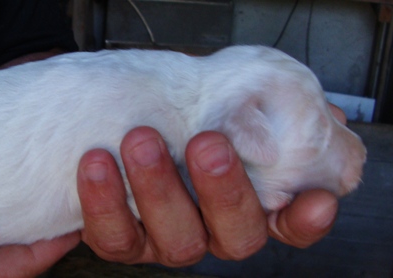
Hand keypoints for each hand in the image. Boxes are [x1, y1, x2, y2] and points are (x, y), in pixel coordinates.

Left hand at [77, 105, 345, 265]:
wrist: (117, 119)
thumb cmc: (177, 115)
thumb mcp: (223, 105)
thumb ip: (261, 108)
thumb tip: (320, 111)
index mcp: (245, 203)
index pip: (287, 224)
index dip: (304, 220)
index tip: (316, 200)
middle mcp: (211, 229)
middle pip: (235, 235)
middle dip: (225, 191)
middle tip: (207, 143)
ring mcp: (166, 238)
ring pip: (175, 238)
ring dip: (158, 189)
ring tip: (141, 140)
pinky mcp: (120, 240)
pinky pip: (113, 235)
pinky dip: (104, 202)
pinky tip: (97, 162)